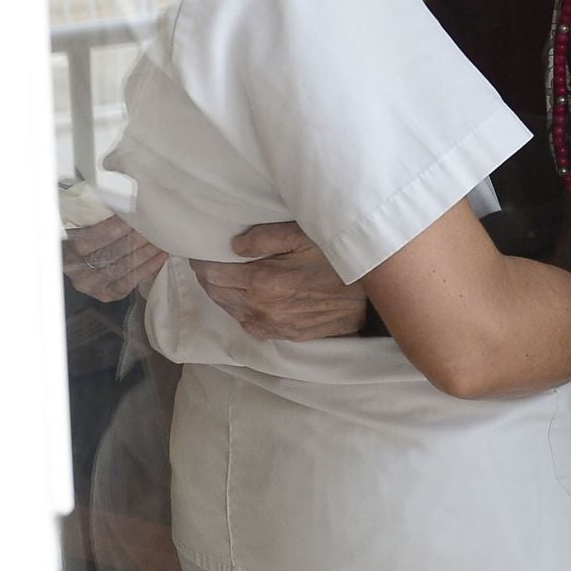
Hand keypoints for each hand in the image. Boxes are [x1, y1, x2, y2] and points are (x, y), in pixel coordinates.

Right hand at [64, 216, 166, 301]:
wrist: (84, 266)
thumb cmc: (88, 240)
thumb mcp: (84, 229)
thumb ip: (97, 221)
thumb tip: (125, 208)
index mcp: (67, 250)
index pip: (91, 239)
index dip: (114, 228)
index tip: (134, 217)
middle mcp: (77, 271)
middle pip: (110, 253)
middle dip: (135, 239)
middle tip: (155, 226)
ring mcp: (91, 285)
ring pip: (122, 268)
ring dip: (145, 252)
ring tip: (161, 239)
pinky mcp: (105, 294)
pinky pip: (129, 282)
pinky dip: (147, 268)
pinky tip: (160, 257)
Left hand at [189, 222, 366, 340]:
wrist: (371, 300)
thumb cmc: (339, 260)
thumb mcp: (306, 236)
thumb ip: (265, 237)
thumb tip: (234, 245)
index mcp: (261, 281)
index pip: (211, 272)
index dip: (201, 259)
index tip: (199, 247)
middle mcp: (259, 308)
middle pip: (216, 291)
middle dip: (208, 274)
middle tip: (210, 258)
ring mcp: (270, 325)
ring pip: (228, 308)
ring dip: (221, 291)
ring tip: (224, 274)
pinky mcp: (281, 334)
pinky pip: (246, 322)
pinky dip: (238, 307)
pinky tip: (244, 295)